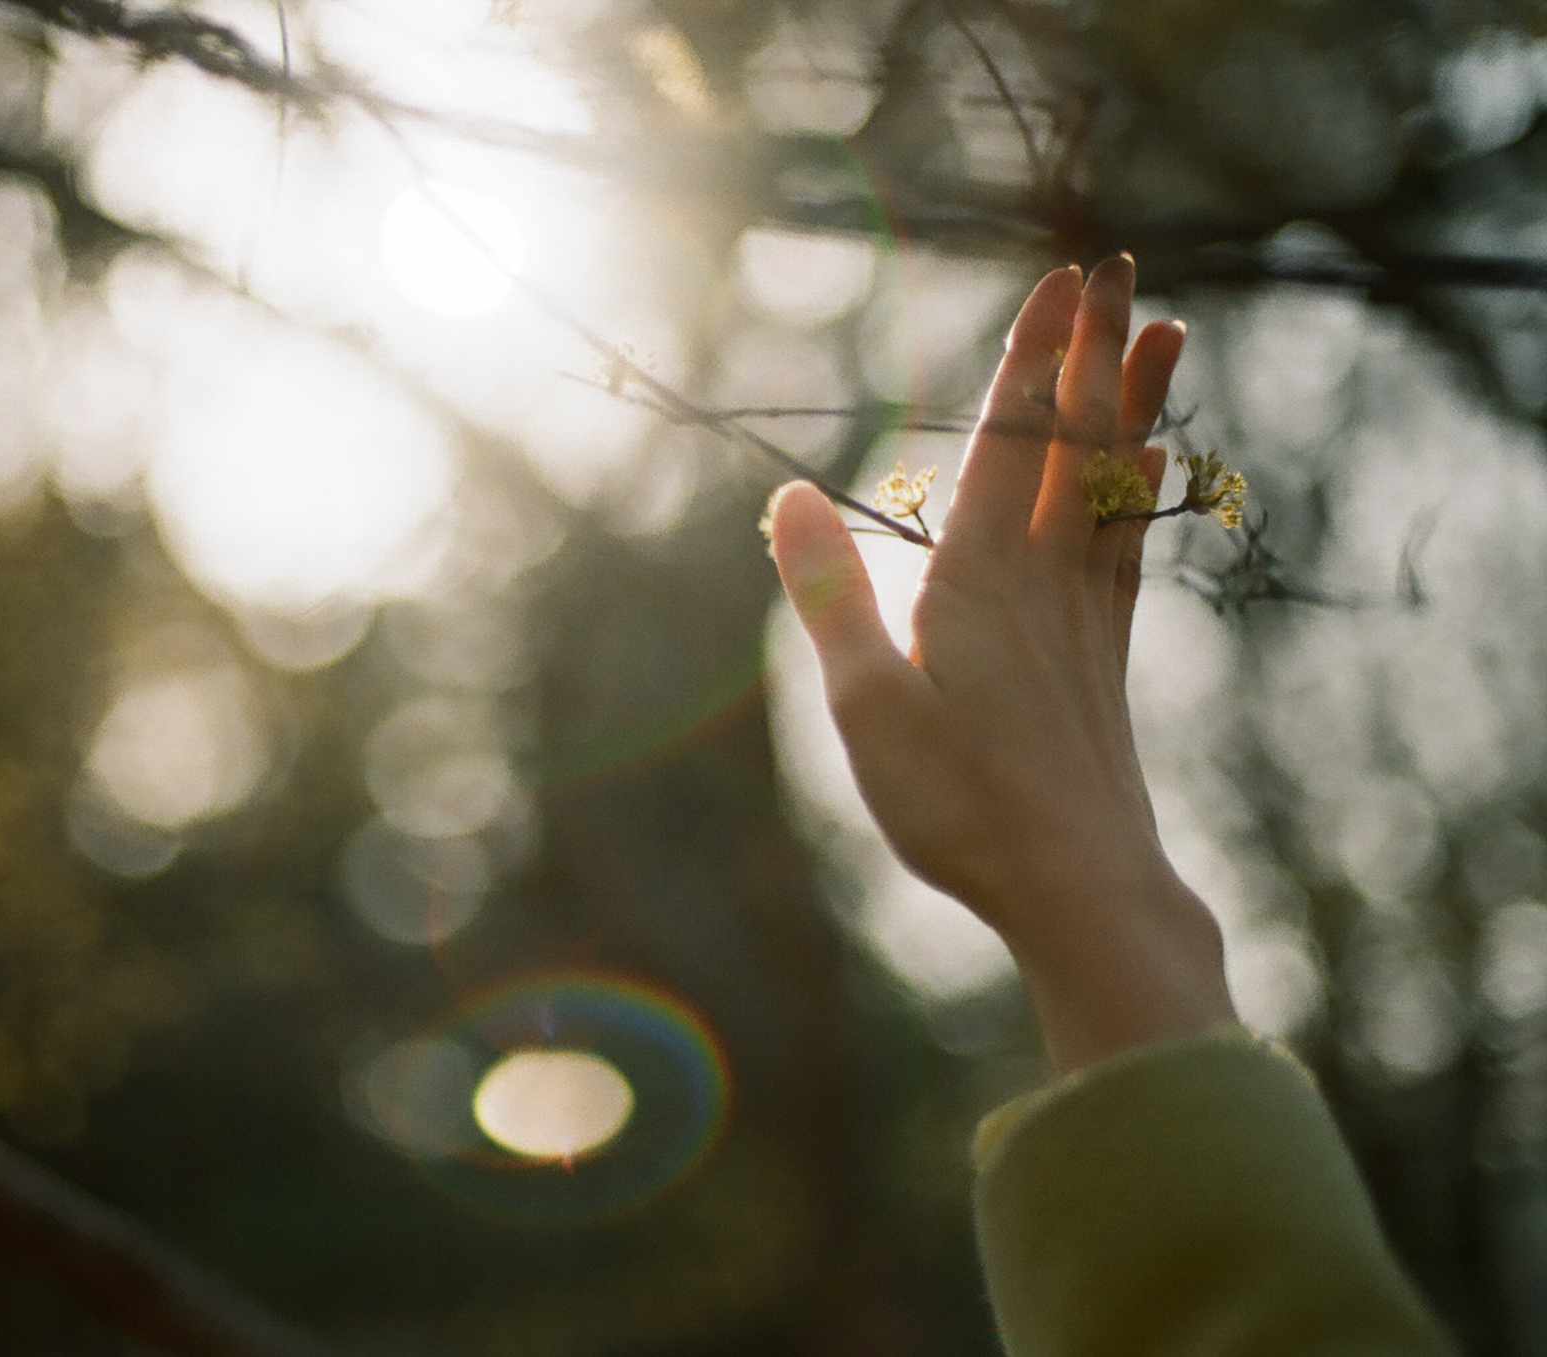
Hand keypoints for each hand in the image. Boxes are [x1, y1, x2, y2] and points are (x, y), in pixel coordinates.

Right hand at [768, 257, 1234, 1073]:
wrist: (1081, 887)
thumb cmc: (962, 806)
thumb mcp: (866, 705)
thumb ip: (830, 594)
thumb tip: (788, 494)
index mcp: (982, 580)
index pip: (1013, 443)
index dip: (1035, 359)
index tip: (1062, 281)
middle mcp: (1048, 580)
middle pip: (1080, 441)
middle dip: (1096, 349)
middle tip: (1121, 267)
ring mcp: (1088, 615)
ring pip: (1120, 480)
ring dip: (1138, 399)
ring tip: (1167, 333)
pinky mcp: (1106, 654)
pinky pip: (1133, 538)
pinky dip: (1146, 482)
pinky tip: (1153, 468)